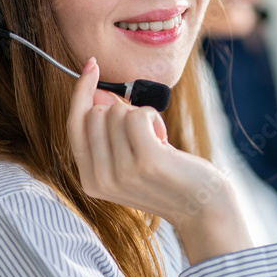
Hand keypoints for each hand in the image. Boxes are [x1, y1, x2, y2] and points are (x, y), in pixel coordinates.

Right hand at [66, 57, 252, 263]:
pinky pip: (138, 114)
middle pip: (96, 113)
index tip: (91, 66)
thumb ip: (108, 132)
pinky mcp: (146, 161)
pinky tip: (163, 138)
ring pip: (117, 112)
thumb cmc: (169, 179)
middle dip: (122, 110)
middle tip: (144, 133)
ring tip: (157, 142)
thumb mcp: (129, 160)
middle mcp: (100, 180)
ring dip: (142, 117)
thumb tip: (98, 93)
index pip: (73, 125)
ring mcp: (121, 172)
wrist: (202, 209)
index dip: (80, 93)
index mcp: (90, 181)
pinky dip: (153, 117)